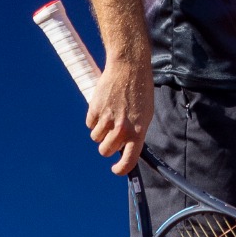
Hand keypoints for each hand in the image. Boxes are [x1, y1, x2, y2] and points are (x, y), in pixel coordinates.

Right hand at [83, 53, 154, 172]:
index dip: (120, 169)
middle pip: (105, 151)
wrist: (129, 67)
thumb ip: (135, 133)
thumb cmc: (140, 91)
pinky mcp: (94, 110)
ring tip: (109, 117)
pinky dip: (94, 120)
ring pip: (96, 138)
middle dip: (107, 147)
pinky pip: (90, 124)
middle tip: (111, 136)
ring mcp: (107, 119)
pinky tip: (103, 108)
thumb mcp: (145, 115)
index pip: (128, 161)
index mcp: (137, 131)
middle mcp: (121, 128)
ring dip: (100, 132)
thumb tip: (125, 149)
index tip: (115, 169)